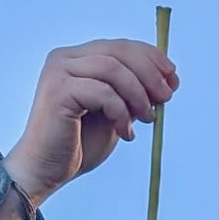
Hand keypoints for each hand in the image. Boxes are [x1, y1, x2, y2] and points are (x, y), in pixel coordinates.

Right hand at [3, 39, 179, 205]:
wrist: (45, 173)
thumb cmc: (77, 148)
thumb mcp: (113, 116)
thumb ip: (130, 96)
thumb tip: (165, 82)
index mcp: (78, 59)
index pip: (120, 46)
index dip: (151, 58)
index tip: (173, 78)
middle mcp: (66, 58)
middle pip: (119, 51)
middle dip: (149, 73)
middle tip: (166, 98)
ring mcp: (60, 71)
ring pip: (113, 69)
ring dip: (138, 94)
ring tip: (148, 118)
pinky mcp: (58, 91)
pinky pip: (103, 92)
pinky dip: (121, 113)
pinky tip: (125, 134)